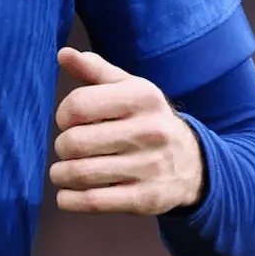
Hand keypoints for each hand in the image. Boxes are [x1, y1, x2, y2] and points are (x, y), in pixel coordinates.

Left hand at [49, 47, 204, 214]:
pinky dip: (70, 200)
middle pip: (75, 142)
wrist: (194, 163)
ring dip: (60, 174)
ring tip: (61, 172)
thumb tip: (63, 54)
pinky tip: (66, 195)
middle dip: (61, 146)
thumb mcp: (129, 88)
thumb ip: (94, 69)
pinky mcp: (146, 199)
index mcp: (141, 98)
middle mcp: (149, 131)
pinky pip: (94, 201)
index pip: (78, 106)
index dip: (63, 115)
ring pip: (81, 173)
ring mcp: (149, 167)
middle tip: (66, 148)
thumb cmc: (148, 119)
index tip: (67, 121)